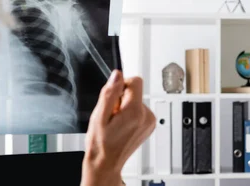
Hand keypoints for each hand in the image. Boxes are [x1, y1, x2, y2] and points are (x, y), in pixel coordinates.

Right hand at [81, 70, 155, 185]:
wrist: (106, 162)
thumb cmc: (101, 144)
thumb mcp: (99, 116)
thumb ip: (109, 93)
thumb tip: (117, 75)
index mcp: (136, 112)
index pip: (136, 81)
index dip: (121, 85)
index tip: (113, 97)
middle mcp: (147, 116)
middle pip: (136, 92)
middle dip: (121, 99)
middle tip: (111, 115)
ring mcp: (150, 122)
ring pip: (137, 101)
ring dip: (125, 108)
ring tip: (116, 123)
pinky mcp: (150, 125)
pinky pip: (140, 110)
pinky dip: (131, 115)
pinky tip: (122, 126)